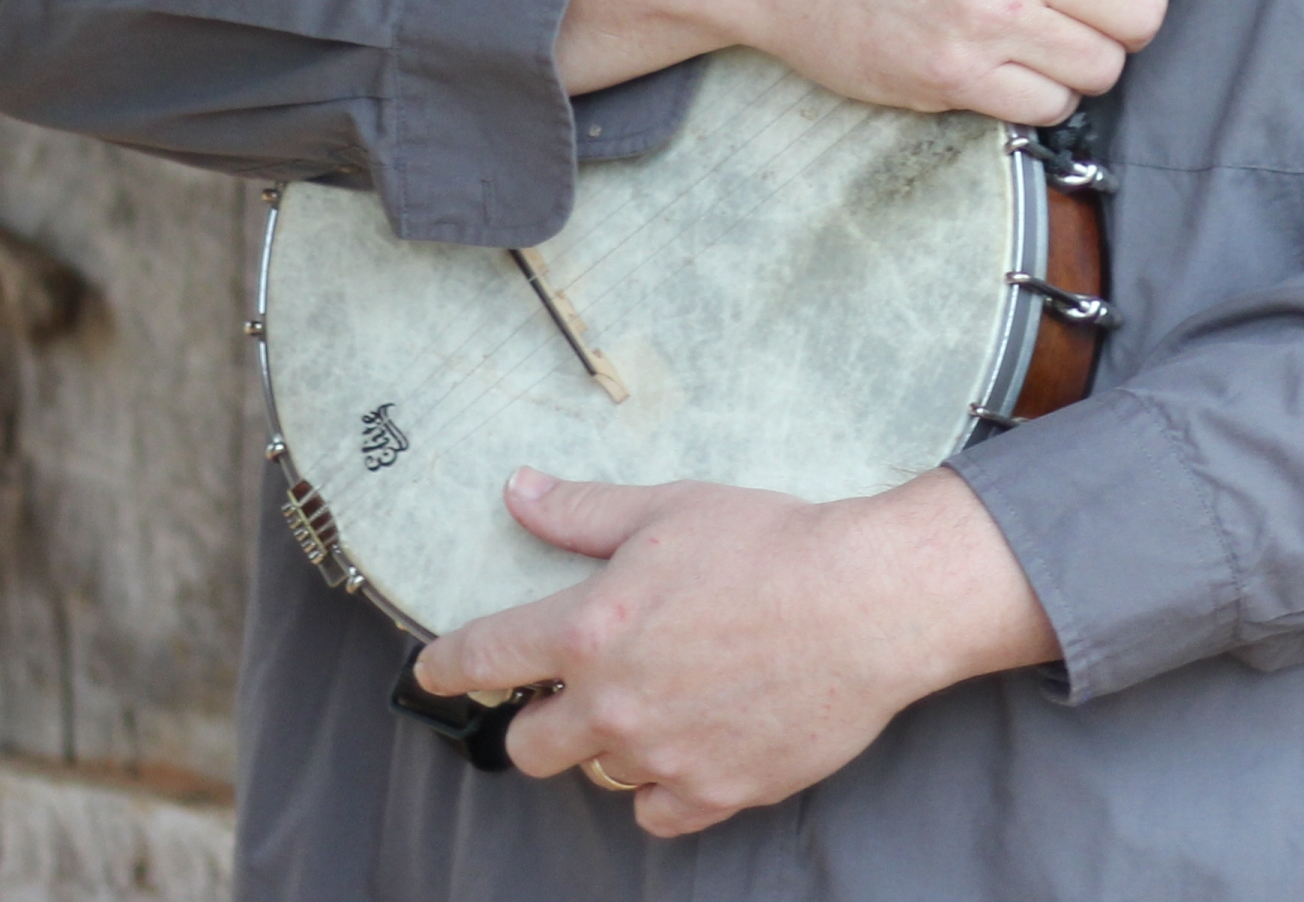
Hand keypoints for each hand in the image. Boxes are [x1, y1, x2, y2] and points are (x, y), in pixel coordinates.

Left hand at [414, 465, 1057, 836]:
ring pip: (597, 775)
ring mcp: (662, 757)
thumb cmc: (773, 544)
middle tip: (577, 687)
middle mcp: (613, 704)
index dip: (449, 665)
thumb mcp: (670, 508)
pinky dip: (662, 784)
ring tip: (657, 700)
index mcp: (590, 628)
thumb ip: (583, 511)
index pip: (484, 658)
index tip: (435, 671)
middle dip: (539, 715)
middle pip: (529, 744)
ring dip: (610, 744)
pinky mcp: (715, 792)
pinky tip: (689, 744)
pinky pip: (657, 812)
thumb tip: (519, 491)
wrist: (868, 603)